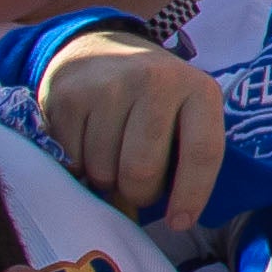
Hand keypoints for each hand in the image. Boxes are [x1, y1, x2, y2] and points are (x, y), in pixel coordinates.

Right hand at [29, 36, 231, 226]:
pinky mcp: (69, 96)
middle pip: (142, 171)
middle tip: (136, 186)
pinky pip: (72, 160)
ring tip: (112, 157)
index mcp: (198, 89)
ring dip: (106, 180)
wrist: (98, 48)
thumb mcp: (185, 113)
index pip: (202, 153)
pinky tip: (87, 143)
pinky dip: (79, 166)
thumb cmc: (152, 99)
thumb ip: (188, 155)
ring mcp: (109, 85)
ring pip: (103, 171)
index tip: (179, 223)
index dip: (191, 195)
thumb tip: (178, 219)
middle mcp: (156, 81)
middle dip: (138, 194)